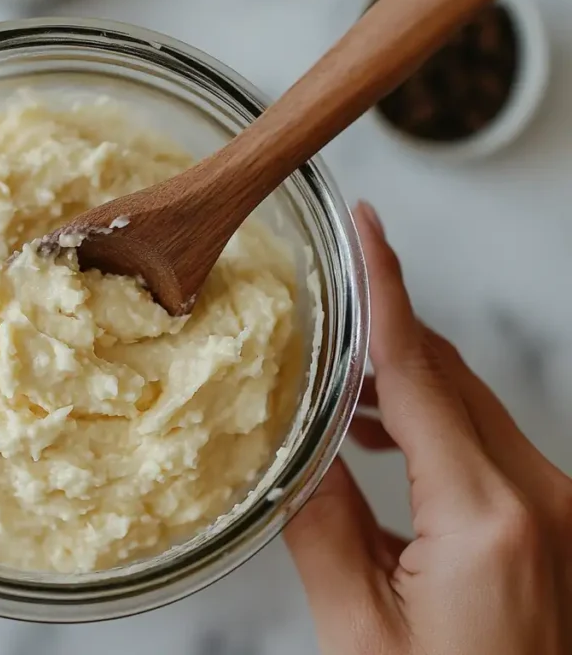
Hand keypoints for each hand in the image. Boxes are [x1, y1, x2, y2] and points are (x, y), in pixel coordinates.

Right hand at [284, 203, 569, 653]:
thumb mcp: (359, 631)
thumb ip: (323, 529)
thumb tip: (298, 457)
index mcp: (487, 517)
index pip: (419, 373)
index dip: (385, 290)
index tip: (367, 229)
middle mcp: (540, 498)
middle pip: (449, 376)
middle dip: (382, 334)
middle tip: (324, 308)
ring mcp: (559, 508)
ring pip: (470, 404)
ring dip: (403, 383)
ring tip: (337, 388)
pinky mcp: (558, 521)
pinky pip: (488, 442)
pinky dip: (432, 423)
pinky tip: (382, 434)